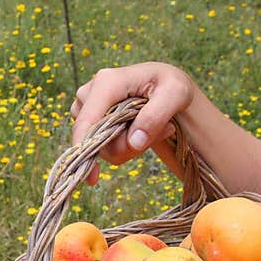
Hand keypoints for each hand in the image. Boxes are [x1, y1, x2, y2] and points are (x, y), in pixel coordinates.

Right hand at [70, 62, 193, 183]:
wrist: (164, 87)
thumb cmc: (170, 86)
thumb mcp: (176, 94)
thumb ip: (155, 116)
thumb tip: (134, 142)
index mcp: (106, 83)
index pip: (86, 121)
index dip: (85, 149)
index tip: (92, 178)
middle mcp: (88, 94)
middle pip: (95, 139)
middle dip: (126, 146)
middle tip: (159, 133)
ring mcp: (85, 108)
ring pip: (100, 147)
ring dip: (128, 146)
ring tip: (153, 128)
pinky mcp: (88, 121)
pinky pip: (103, 147)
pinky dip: (124, 146)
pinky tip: (140, 131)